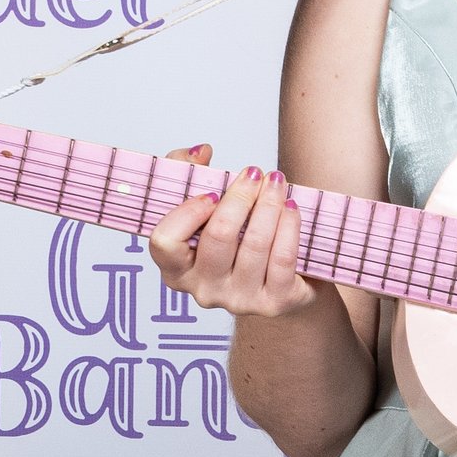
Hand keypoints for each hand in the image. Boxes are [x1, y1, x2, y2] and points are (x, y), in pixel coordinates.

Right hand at [142, 146, 318, 319]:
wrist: (280, 283)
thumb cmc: (234, 239)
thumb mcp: (202, 205)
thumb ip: (188, 170)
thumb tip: (201, 153)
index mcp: (177, 269)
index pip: (165, 242)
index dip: (187, 213)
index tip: (211, 192)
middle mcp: (204, 290)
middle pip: (218, 237)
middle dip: (240, 197)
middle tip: (255, 172)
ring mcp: (239, 300)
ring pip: (255, 244)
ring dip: (269, 205)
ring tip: (277, 182)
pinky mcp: (274, 303)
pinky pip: (283, 258)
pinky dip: (289, 226)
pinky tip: (291, 207)